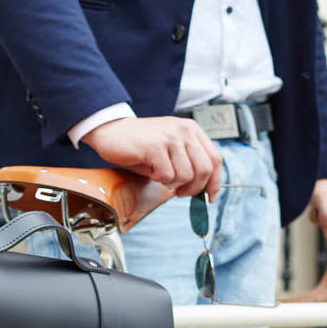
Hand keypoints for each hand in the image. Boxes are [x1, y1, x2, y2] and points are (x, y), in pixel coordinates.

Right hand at [82, 116, 222, 199]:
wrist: (111, 131)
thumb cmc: (141, 146)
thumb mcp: (171, 151)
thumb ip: (188, 163)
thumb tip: (203, 190)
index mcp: (192, 130)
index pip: (215, 159)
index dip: (215, 182)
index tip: (210, 197)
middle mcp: (184, 130)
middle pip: (205, 170)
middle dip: (193, 189)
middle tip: (179, 192)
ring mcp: (170, 137)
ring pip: (186, 175)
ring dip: (171, 183)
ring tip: (158, 173)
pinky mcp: (155, 146)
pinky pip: (167, 176)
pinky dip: (158, 179)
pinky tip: (149, 169)